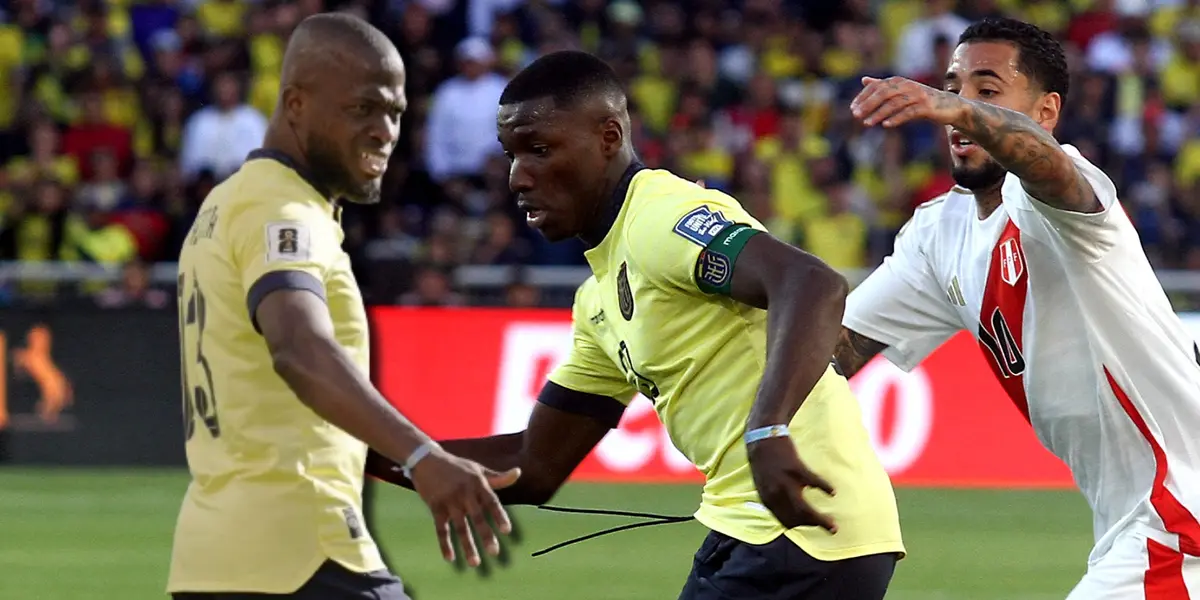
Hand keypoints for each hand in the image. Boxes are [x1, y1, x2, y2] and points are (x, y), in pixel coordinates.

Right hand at [409, 448, 520, 566]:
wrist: (426, 459)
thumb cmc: (456, 466)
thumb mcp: (477, 469)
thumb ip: (497, 477)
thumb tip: (518, 473)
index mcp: (477, 483)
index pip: (491, 502)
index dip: (499, 516)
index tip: (507, 531)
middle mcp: (464, 493)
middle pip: (477, 517)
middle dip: (486, 535)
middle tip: (494, 552)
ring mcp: (449, 500)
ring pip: (460, 527)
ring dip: (467, 545)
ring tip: (475, 563)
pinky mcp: (435, 507)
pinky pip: (441, 529)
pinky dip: (445, 544)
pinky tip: (450, 558)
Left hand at [747, 436, 836, 532]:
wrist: (762, 436)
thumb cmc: (765, 461)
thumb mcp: (764, 484)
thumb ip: (774, 499)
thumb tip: (787, 513)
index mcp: (767, 499)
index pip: (785, 521)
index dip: (800, 527)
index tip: (813, 527)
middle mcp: (775, 494)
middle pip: (797, 519)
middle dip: (814, 526)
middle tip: (832, 530)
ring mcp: (786, 482)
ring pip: (805, 510)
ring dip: (820, 520)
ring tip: (833, 525)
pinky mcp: (796, 469)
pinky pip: (814, 483)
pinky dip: (825, 488)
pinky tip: (832, 492)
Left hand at [851, 76, 963, 128]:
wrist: (950, 106)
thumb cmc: (922, 100)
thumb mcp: (901, 91)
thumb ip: (883, 86)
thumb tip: (864, 80)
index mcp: (899, 82)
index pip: (877, 86)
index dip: (863, 97)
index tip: (852, 108)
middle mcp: (908, 85)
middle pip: (884, 93)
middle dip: (868, 104)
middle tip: (856, 115)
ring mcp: (918, 95)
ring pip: (895, 103)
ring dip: (879, 113)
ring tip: (867, 123)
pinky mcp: (926, 107)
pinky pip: (909, 112)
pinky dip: (897, 118)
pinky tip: (886, 125)